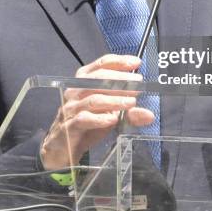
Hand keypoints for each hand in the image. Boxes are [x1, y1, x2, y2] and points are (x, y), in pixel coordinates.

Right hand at [40, 54, 153, 169]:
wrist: (61, 148)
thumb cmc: (87, 124)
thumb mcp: (110, 116)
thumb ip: (129, 114)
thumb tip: (149, 115)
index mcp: (84, 81)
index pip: (101, 65)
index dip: (119, 61)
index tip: (136, 63)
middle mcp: (75, 91)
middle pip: (97, 79)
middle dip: (120, 80)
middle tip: (138, 84)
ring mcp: (70, 108)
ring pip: (93, 99)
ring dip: (114, 100)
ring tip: (131, 102)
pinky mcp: (68, 126)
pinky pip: (84, 119)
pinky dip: (100, 119)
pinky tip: (113, 120)